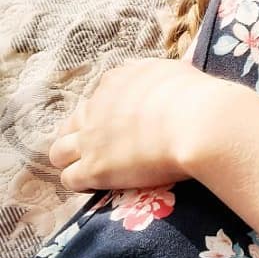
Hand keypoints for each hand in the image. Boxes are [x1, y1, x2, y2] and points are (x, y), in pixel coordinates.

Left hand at [49, 58, 244, 191]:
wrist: (199, 122)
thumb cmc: (197, 97)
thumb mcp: (175, 72)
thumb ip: (160, 76)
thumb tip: (168, 75)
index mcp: (117, 81)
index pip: (99, 98)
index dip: (108, 115)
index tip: (125, 127)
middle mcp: (97, 107)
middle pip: (71, 124)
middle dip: (81, 136)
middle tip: (103, 150)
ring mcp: (91, 139)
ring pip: (59, 152)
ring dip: (73, 161)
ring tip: (95, 170)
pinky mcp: (95, 168)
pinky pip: (70, 178)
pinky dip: (81, 183)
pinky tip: (98, 185)